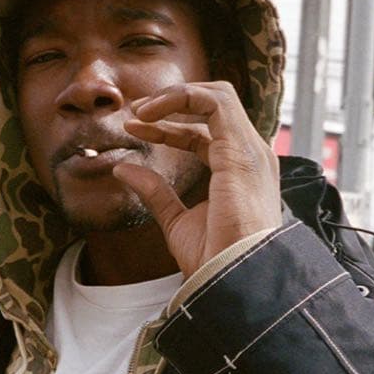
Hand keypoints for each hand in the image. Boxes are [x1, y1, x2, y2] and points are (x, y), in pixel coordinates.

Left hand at [113, 81, 281, 277]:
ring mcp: (249, 150)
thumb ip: (155, 192)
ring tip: (140, 110)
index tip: (133, 130)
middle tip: (136, 112)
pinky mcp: (240, 149)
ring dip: (175, 96)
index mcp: (240, 171)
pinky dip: (180, 98)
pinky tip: (150, 114)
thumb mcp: (176, 221)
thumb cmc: (214, 259)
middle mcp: (250, 155)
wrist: (233, 278)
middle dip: (175, 101)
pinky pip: (214, 102)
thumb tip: (123, 169)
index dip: (168, 128)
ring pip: (218, 95)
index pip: (205, 134)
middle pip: (215, 107)